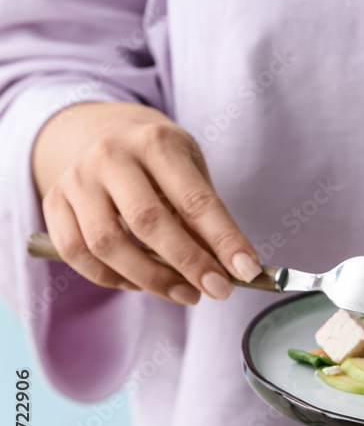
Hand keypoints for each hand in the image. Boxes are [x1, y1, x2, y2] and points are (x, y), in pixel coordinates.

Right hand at [32, 101, 260, 304]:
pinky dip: (111, 278)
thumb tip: (229, 269)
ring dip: (151, 279)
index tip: (247, 271)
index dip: (224, 240)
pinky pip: (77, 253)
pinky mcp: (54, 202)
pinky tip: (139, 283)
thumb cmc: (161, 160)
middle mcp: (111, 156)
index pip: (195, 200)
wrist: (104, 132)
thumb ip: (204, 216)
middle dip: (189, 264)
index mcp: (156, 142)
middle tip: (218, 290)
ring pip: (107, 244)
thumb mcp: (191, 170)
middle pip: (148, 223)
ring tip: (185, 293)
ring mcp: (77, 179)